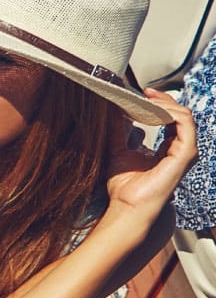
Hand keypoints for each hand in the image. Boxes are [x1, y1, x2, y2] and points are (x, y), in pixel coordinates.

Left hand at [104, 91, 198, 223]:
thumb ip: (118, 130)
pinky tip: (152, 108)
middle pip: (180, 113)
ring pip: (184, 115)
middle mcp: (181, 148)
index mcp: (169, 148)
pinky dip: (169, 111)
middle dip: (163, 99)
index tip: (141, 93)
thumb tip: (112, 110)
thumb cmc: (124, 185)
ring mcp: (185, 151)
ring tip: (147, 99)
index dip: (159, 103)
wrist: (127, 205)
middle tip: (144, 91)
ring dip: (165, 103)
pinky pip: (184, 123)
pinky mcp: (185, 153)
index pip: (171, 118)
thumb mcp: (118, 150)